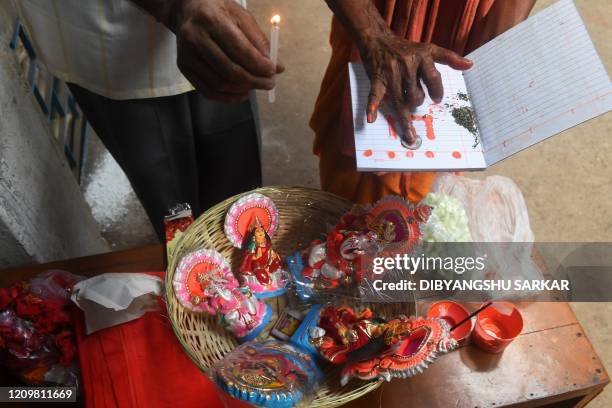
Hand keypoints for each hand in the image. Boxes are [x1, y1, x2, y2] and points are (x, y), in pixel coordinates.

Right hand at [150, 0, 283, 101]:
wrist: (188, 10)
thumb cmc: (219, 12)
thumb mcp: (241, 17)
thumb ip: (259, 41)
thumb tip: (277, 67)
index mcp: (211, 19)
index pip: (239, 50)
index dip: (259, 65)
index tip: (273, 71)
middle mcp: (195, 37)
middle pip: (229, 71)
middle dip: (254, 81)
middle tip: (269, 83)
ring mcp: (187, 54)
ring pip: (219, 84)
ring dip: (243, 90)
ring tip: (256, 86)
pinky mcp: (183, 67)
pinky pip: (208, 91)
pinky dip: (228, 97)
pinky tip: (242, 92)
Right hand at [358, 33, 472, 144]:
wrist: (378, 40)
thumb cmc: (405, 48)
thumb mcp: (428, 49)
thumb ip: (449, 58)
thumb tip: (470, 65)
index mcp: (422, 57)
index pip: (434, 79)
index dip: (437, 92)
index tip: (437, 99)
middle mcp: (407, 65)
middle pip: (416, 95)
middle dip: (417, 102)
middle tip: (416, 103)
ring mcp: (391, 74)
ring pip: (400, 101)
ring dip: (404, 119)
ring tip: (410, 136)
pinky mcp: (377, 79)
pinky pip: (375, 95)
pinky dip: (372, 106)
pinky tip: (371, 119)